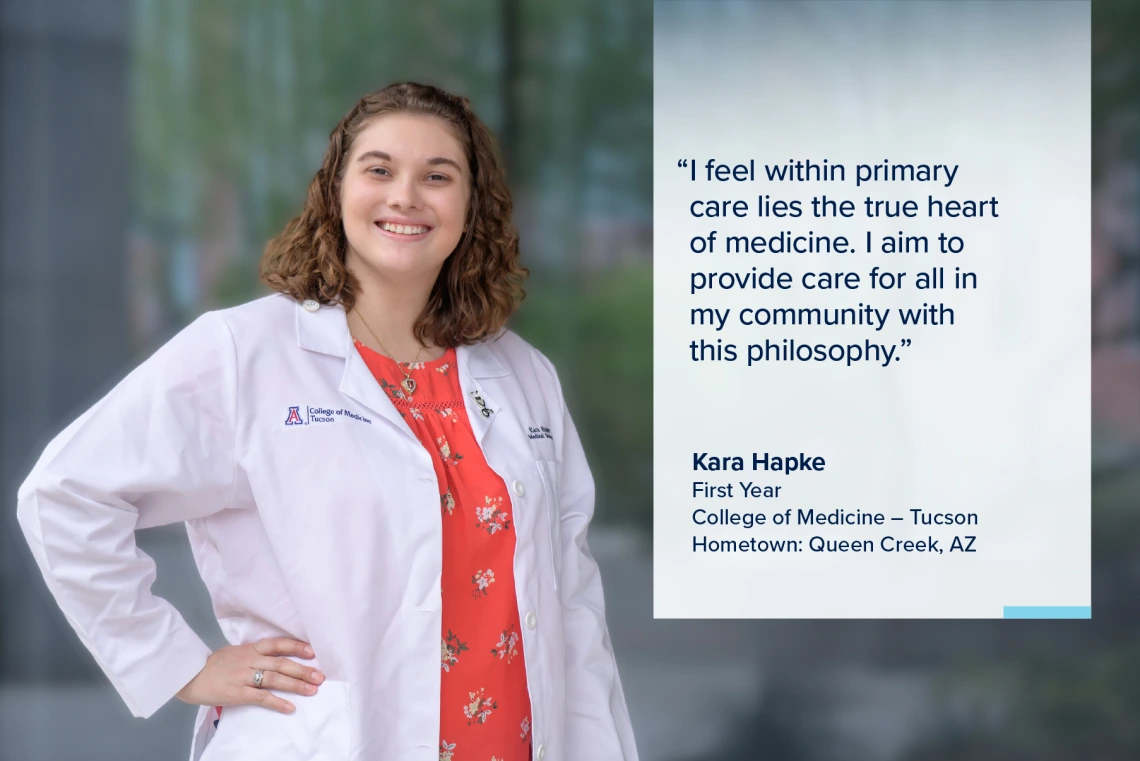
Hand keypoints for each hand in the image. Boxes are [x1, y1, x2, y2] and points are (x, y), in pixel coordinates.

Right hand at [176, 637, 324, 713]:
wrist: (187, 675)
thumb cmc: (210, 666)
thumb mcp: (233, 653)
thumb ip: (252, 655)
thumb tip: (273, 658)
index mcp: (249, 649)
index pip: (277, 644)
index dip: (296, 646)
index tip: (313, 652)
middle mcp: (249, 660)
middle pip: (281, 663)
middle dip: (303, 669)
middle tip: (320, 676)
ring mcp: (244, 676)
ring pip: (275, 679)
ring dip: (296, 685)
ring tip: (312, 690)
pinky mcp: (237, 693)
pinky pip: (261, 697)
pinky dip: (277, 702)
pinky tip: (290, 708)